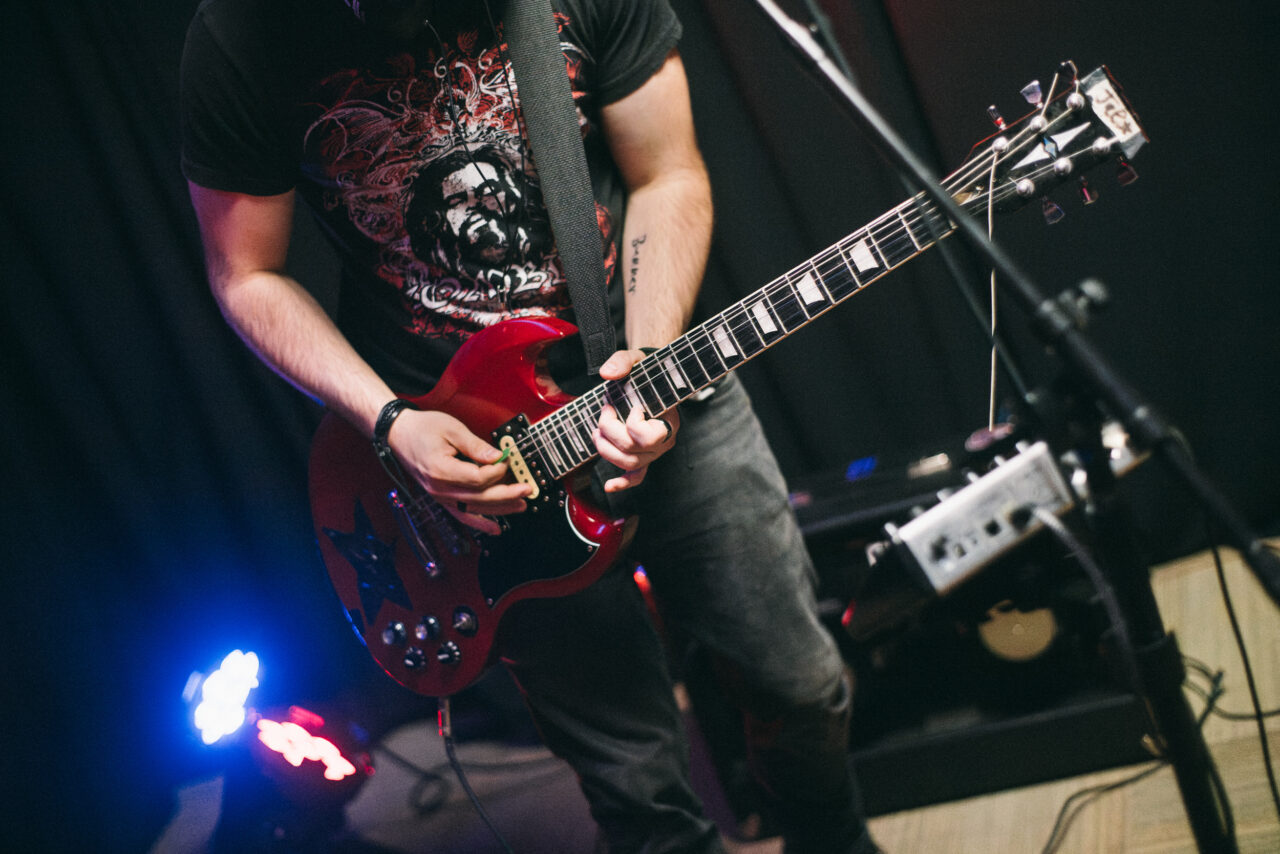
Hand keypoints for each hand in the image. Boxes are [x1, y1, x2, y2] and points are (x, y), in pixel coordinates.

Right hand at [387, 409, 530, 533]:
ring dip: (500, 509)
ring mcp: (439, 496)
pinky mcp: (441, 498)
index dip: (497, 471)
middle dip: (507, 495)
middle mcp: (439, 488)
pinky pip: (462, 515)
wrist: (398, 435)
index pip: (478, 478)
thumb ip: (476, 446)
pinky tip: (496, 528)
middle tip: (527, 490)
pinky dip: (480, 523)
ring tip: (520, 505)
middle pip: (480, 497)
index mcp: (441, 470)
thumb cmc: (422, 429)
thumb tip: (497, 457)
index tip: (506, 459)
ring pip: (474, 508)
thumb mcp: (452, 429)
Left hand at [594, 349, 679, 492]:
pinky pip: (637, 476)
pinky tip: (609, 486)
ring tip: (597, 431)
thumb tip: (607, 374)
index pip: (649, 438)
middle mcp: (665, 440)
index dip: (633, 424)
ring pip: (628, 464)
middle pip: (632, 452)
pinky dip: (623, 483)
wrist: (654, 376)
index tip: (632, 405)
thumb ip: (622, 362)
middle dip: (610, 433)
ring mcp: (655, 451)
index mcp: (669, 419)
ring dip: (606, 450)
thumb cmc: (648, 369)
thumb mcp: (637, 358)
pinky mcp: (645, 456)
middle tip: (605, 411)